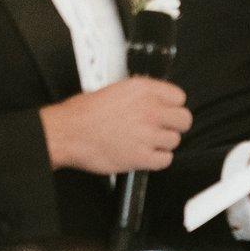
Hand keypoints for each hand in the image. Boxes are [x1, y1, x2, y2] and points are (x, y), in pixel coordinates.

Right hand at [40, 77, 190, 174]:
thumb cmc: (81, 113)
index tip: (166, 110)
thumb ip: (139, 95)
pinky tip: (145, 154)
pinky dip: (157, 159)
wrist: (65, 133)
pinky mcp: (142, 156)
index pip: (179, 97)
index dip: (172, 105)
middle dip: (173, 125)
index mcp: (143, 90)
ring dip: (163, 143)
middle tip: (161, 128)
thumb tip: (153, 101)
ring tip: (146, 141)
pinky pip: (166, 160)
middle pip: (184, 119)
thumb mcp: (113, 90)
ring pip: (175, 141)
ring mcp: (148, 134)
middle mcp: (150, 110)